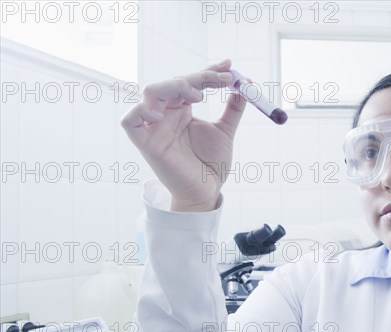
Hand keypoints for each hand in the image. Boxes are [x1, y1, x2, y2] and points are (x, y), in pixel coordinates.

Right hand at [120, 60, 245, 211]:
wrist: (207, 192)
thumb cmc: (211, 166)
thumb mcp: (226, 132)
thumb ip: (233, 109)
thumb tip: (246, 84)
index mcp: (183, 111)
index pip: (190, 82)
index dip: (207, 71)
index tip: (228, 65)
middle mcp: (167, 115)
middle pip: (173, 83)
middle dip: (199, 76)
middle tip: (222, 80)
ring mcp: (155, 128)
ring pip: (151, 92)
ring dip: (175, 87)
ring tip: (198, 96)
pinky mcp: (146, 144)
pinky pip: (129, 121)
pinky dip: (141, 111)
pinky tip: (161, 113)